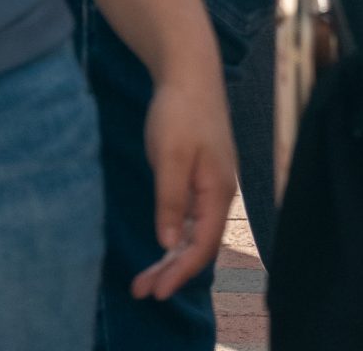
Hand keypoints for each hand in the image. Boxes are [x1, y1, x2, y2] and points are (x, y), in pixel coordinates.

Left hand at [132, 61, 236, 299]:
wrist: (190, 70)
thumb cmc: (181, 110)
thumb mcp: (170, 157)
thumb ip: (171, 201)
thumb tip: (169, 242)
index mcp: (218, 189)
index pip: (204, 245)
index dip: (181, 272)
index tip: (156, 291)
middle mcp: (220, 191)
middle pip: (201, 243)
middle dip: (174, 271)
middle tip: (142, 291)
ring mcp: (211, 182)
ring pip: (196, 231)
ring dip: (172, 256)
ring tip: (145, 276)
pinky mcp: (201, 174)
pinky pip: (192, 216)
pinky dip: (176, 235)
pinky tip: (162, 244)